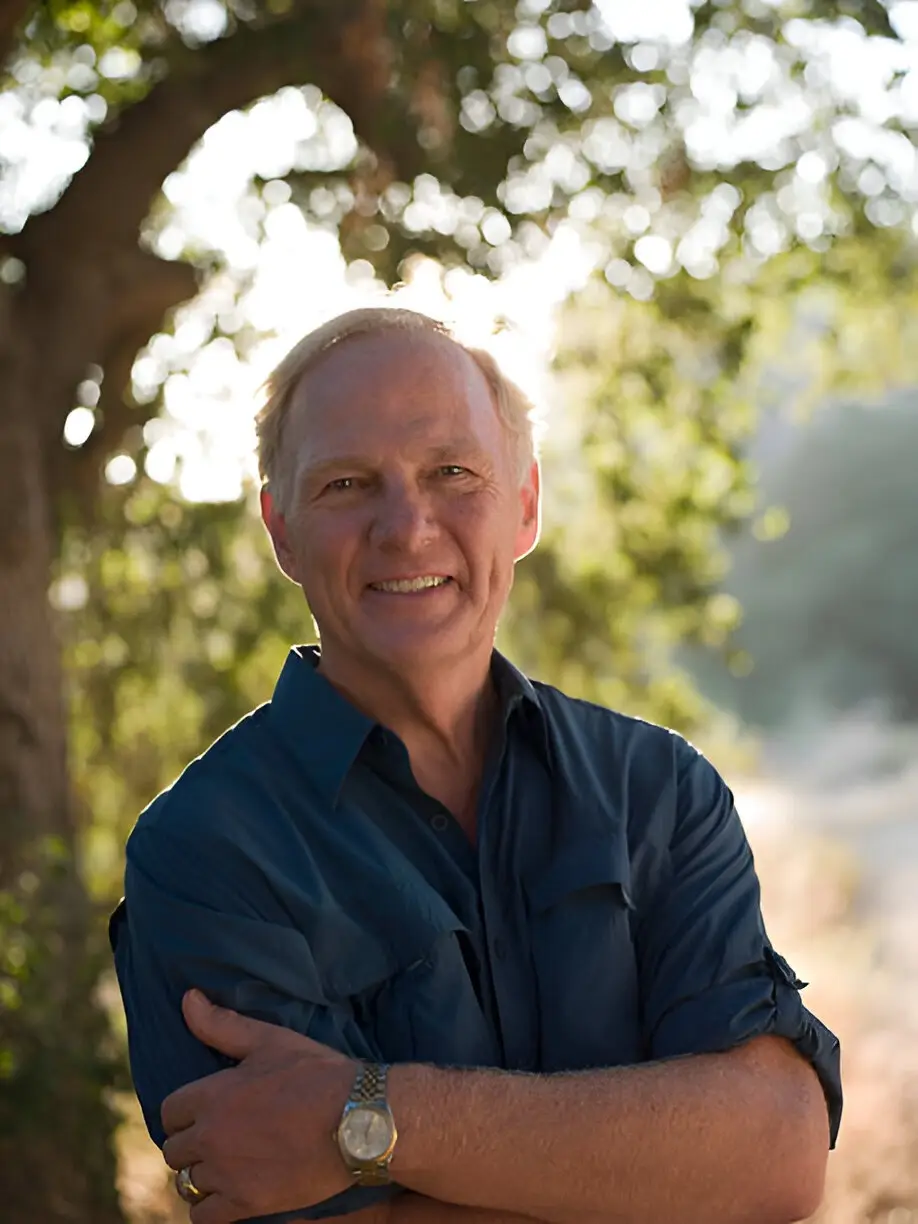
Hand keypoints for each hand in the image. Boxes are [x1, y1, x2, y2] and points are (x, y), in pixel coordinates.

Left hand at [161, 989, 358, 1223]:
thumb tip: (187, 998)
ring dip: (202, 1175)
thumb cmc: (315, 1074)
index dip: (185, 1111)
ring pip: (188, 1183)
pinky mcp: (246, 1204)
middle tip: (219, 1138)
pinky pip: (204, 1218)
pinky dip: (210, 1209)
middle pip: (175, 1150)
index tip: (205, 1111)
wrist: (358, 1119)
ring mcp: (226, 1174)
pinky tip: (228, 1195)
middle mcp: (211, 1137)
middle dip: (191, 1143)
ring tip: (225, 1166)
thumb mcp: (270, 1040)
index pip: (169, 1111)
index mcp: (212, 1095)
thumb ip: (222, 1024)